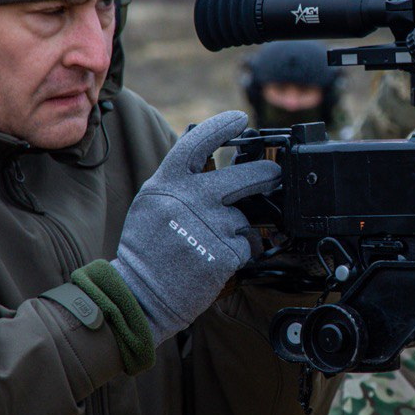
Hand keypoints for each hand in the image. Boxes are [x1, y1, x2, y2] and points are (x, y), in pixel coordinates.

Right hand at [112, 111, 280, 343]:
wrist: (140, 294)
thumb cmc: (147, 249)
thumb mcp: (152, 203)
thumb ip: (179, 181)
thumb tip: (214, 162)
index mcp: (167, 184)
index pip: (197, 142)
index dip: (222, 127)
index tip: (241, 119)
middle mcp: (189, 200)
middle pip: (243, 176)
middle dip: (266, 173)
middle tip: (274, 173)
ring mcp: (208, 226)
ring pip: (245, 217)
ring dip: (240, 228)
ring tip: (214, 241)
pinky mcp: (223, 253)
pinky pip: (248, 244)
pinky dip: (241, 251)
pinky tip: (218, 258)